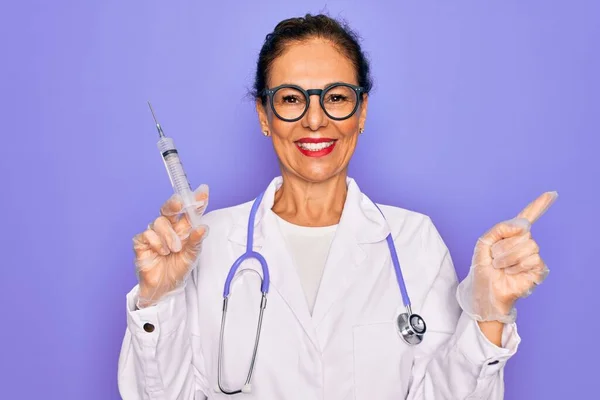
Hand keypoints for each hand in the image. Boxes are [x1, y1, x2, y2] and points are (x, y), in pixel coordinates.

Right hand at [132, 185, 209, 307]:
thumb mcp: (192, 256)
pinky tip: (162, 252)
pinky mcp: (141, 242)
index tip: (204, 191)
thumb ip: (196, 240)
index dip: (196, 200)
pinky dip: (157, 243)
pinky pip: (148, 234)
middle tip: (180, 204)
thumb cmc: (178, 268)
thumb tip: (203, 227)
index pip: (189, 210)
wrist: (164, 288)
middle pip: (169, 208)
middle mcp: (168, 227)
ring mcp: (154, 234)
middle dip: (175, 203)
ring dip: (169, 235)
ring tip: (174, 249)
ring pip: (159, 221)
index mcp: (182, 228)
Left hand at [457, 191, 557, 322]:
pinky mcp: (538, 270)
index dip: (539, 205)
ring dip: (508, 257)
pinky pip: (532, 259)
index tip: (551, 194)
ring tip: (500, 266)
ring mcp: (532, 256)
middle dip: (503, 246)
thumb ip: (499, 229)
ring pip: (527, 246)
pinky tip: (511, 273)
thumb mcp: (483, 244)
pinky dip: (516, 267)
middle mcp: (524, 243)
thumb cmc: (483, 269)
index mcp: (511, 235)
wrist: (484, 291)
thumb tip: (521, 225)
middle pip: (522, 232)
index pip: (527, 217)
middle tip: (495, 258)